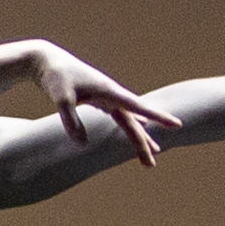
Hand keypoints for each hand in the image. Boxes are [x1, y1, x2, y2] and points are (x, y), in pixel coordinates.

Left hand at [26, 44, 181, 163]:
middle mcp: (112, 93)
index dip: (157, 117)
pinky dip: (130, 124)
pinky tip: (140, 126)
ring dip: (139, 136)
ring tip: (153, 153)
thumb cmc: (55, 78)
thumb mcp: (61, 100)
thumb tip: (83, 145)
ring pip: (129, 119)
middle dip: (143, 143)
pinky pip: (120, 115)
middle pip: (134, 121)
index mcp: (108, 91)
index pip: (138, 107)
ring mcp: (106, 96)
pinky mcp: (99, 98)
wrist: (47, 61)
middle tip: (151, 164)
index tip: (176, 124)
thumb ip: (72, 121)